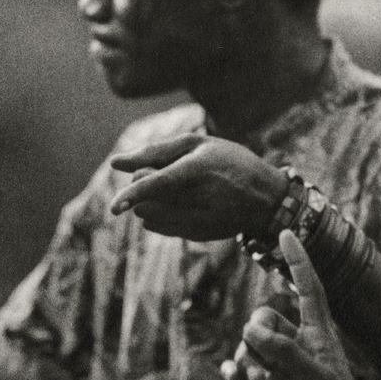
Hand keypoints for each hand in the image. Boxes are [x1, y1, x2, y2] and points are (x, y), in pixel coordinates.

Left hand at [109, 133, 287, 241]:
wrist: (266, 199)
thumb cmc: (230, 162)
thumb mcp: (199, 144)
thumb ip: (156, 151)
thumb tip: (116, 164)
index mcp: (199, 169)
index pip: (158, 183)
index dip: (133, 194)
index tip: (114, 207)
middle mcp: (198, 199)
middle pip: (145, 201)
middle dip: (139, 188)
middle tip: (158, 174)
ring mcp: (197, 221)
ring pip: (147, 217)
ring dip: (145, 203)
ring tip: (169, 189)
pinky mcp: (194, 235)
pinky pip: (157, 227)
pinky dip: (156, 214)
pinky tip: (175, 203)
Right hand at [226, 231, 380, 379]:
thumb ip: (286, 353)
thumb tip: (252, 331)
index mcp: (320, 335)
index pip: (308, 288)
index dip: (298, 261)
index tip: (286, 232)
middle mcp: (300, 344)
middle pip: (265, 316)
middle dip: (258, 335)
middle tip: (268, 365)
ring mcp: (282, 365)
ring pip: (250, 342)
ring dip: (249, 360)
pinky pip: (242, 367)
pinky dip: (235, 370)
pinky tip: (231, 378)